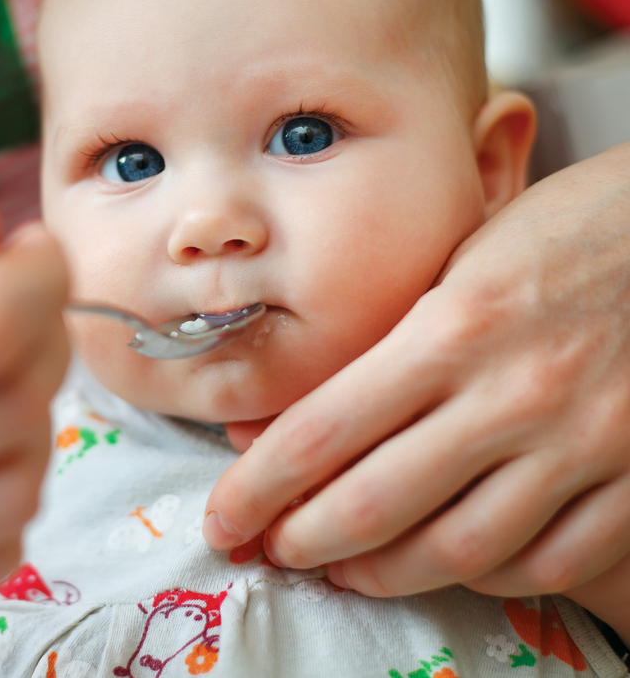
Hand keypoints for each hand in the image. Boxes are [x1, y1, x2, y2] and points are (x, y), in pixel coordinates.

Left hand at [204, 142, 629, 604]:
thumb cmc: (562, 230)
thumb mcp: (456, 262)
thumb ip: (381, 342)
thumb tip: (288, 415)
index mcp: (454, 326)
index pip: (324, 430)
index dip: (258, 487)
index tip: (225, 516)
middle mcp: (512, 392)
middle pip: (378, 502)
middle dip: (304, 538)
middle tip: (272, 548)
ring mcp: (581, 440)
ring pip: (461, 549)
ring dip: (384, 572)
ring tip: (345, 568)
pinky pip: (551, 558)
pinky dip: (487, 576)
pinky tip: (448, 562)